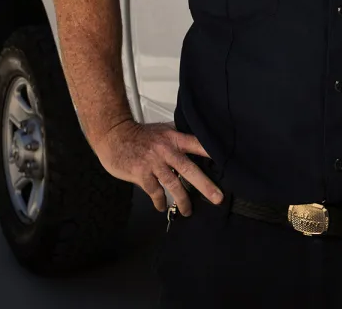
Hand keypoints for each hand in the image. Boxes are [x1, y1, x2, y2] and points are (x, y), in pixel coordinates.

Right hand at [96, 119, 223, 214]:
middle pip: (189, 169)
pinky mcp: (141, 174)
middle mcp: (166, 150)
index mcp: (174, 138)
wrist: (114, 135)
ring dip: (183, 200)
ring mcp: (153, 163)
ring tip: (189, 211)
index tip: (227, 163)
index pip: (197, 144)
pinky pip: (155, 191)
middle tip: (217, 198)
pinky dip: (159, 201)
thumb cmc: (139, 135)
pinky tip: (162, 207)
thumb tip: (196, 149)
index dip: (212, 152)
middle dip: (205, 185)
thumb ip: (178, 140)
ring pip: (173, 185)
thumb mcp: (162, 132)